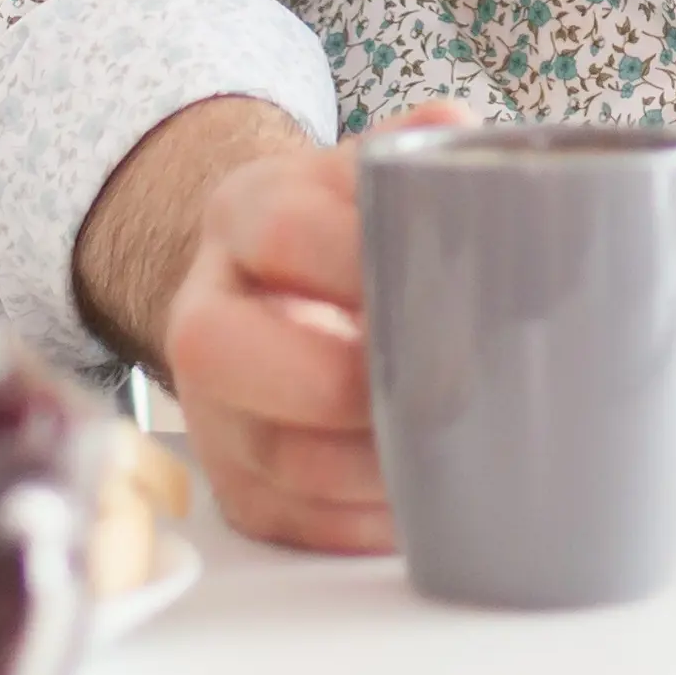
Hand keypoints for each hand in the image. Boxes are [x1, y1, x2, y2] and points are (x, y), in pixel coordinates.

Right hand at [73, 93, 474, 555]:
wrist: (287, 286)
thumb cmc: (355, 231)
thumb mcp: (376, 170)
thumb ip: (426, 150)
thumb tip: (473, 150)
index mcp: (242, 213)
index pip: (283, 232)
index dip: (361, 264)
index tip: (449, 285)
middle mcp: (202, 311)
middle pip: (231, 354)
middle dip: (350, 382)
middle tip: (455, 384)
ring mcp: (208, 408)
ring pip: (272, 457)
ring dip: (374, 468)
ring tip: (460, 452)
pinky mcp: (233, 485)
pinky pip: (291, 522)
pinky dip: (366, 524)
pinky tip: (428, 501)